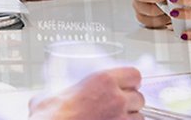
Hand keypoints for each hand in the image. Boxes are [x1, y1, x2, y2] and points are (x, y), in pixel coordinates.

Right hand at [29, 67, 143, 119]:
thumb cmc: (52, 115)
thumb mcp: (52, 92)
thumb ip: (60, 88)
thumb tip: (50, 88)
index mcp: (103, 80)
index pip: (134, 74)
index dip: (130, 80)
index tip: (125, 84)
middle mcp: (116, 99)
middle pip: (139, 97)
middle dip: (130, 101)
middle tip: (117, 103)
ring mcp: (120, 119)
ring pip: (139, 116)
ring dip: (130, 117)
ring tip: (115, 117)